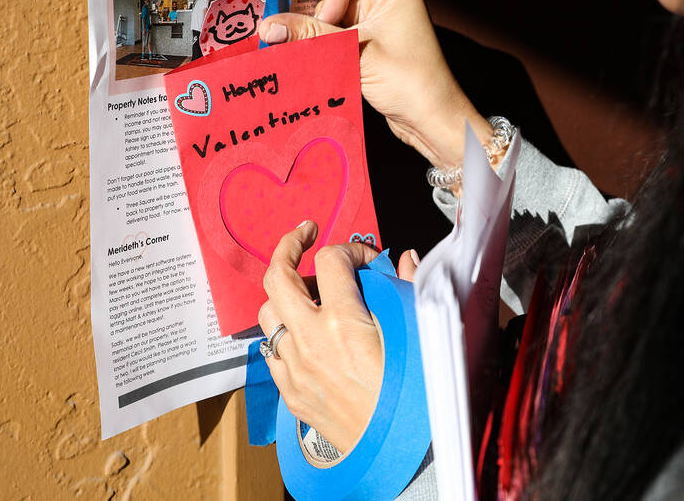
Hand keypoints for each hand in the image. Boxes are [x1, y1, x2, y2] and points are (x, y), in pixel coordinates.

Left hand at [257, 221, 419, 453]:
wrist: (398, 448)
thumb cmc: (413, 394)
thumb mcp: (417, 332)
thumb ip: (409, 288)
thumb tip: (406, 259)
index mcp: (343, 322)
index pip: (331, 259)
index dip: (350, 247)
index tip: (366, 257)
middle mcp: (310, 342)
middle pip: (278, 276)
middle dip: (289, 246)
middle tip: (304, 235)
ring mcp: (295, 368)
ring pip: (266, 312)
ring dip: (283, 293)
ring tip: (306, 289)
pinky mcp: (290, 391)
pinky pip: (270, 350)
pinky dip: (282, 332)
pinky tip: (301, 330)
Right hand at [259, 0, 490, 169]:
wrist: (430, 118)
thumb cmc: (409, 81)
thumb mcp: (353, 53)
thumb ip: (309, 35)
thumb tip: (268, 26)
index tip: (335, 24)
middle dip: (323, 21)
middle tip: (333, 47)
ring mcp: (377, 18)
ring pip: (329, 17)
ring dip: (324, 39)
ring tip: (339, 62)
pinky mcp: (369, 40)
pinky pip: (336, 35)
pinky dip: (328, 49)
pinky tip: (333, 66)